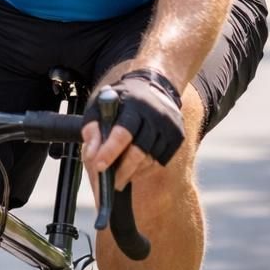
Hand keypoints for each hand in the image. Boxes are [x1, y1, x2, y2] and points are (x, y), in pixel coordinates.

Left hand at [81, 69, 184, 189]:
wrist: (153, 86)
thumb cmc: (120, 99)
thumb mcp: (100, 105)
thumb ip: (92, 128)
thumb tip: (92, 154)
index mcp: (134, 104)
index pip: (122, 132)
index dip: (110, 151)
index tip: (99, 167)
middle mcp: (155, 114)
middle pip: (139, 151)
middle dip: (122, 170)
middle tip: (110, 183)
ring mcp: (169, 126)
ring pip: (150, 159)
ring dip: (133, 171)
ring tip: (120, 176)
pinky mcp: (178, 136)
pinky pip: (160, 161)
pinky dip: (145, 168)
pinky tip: (134, 168)